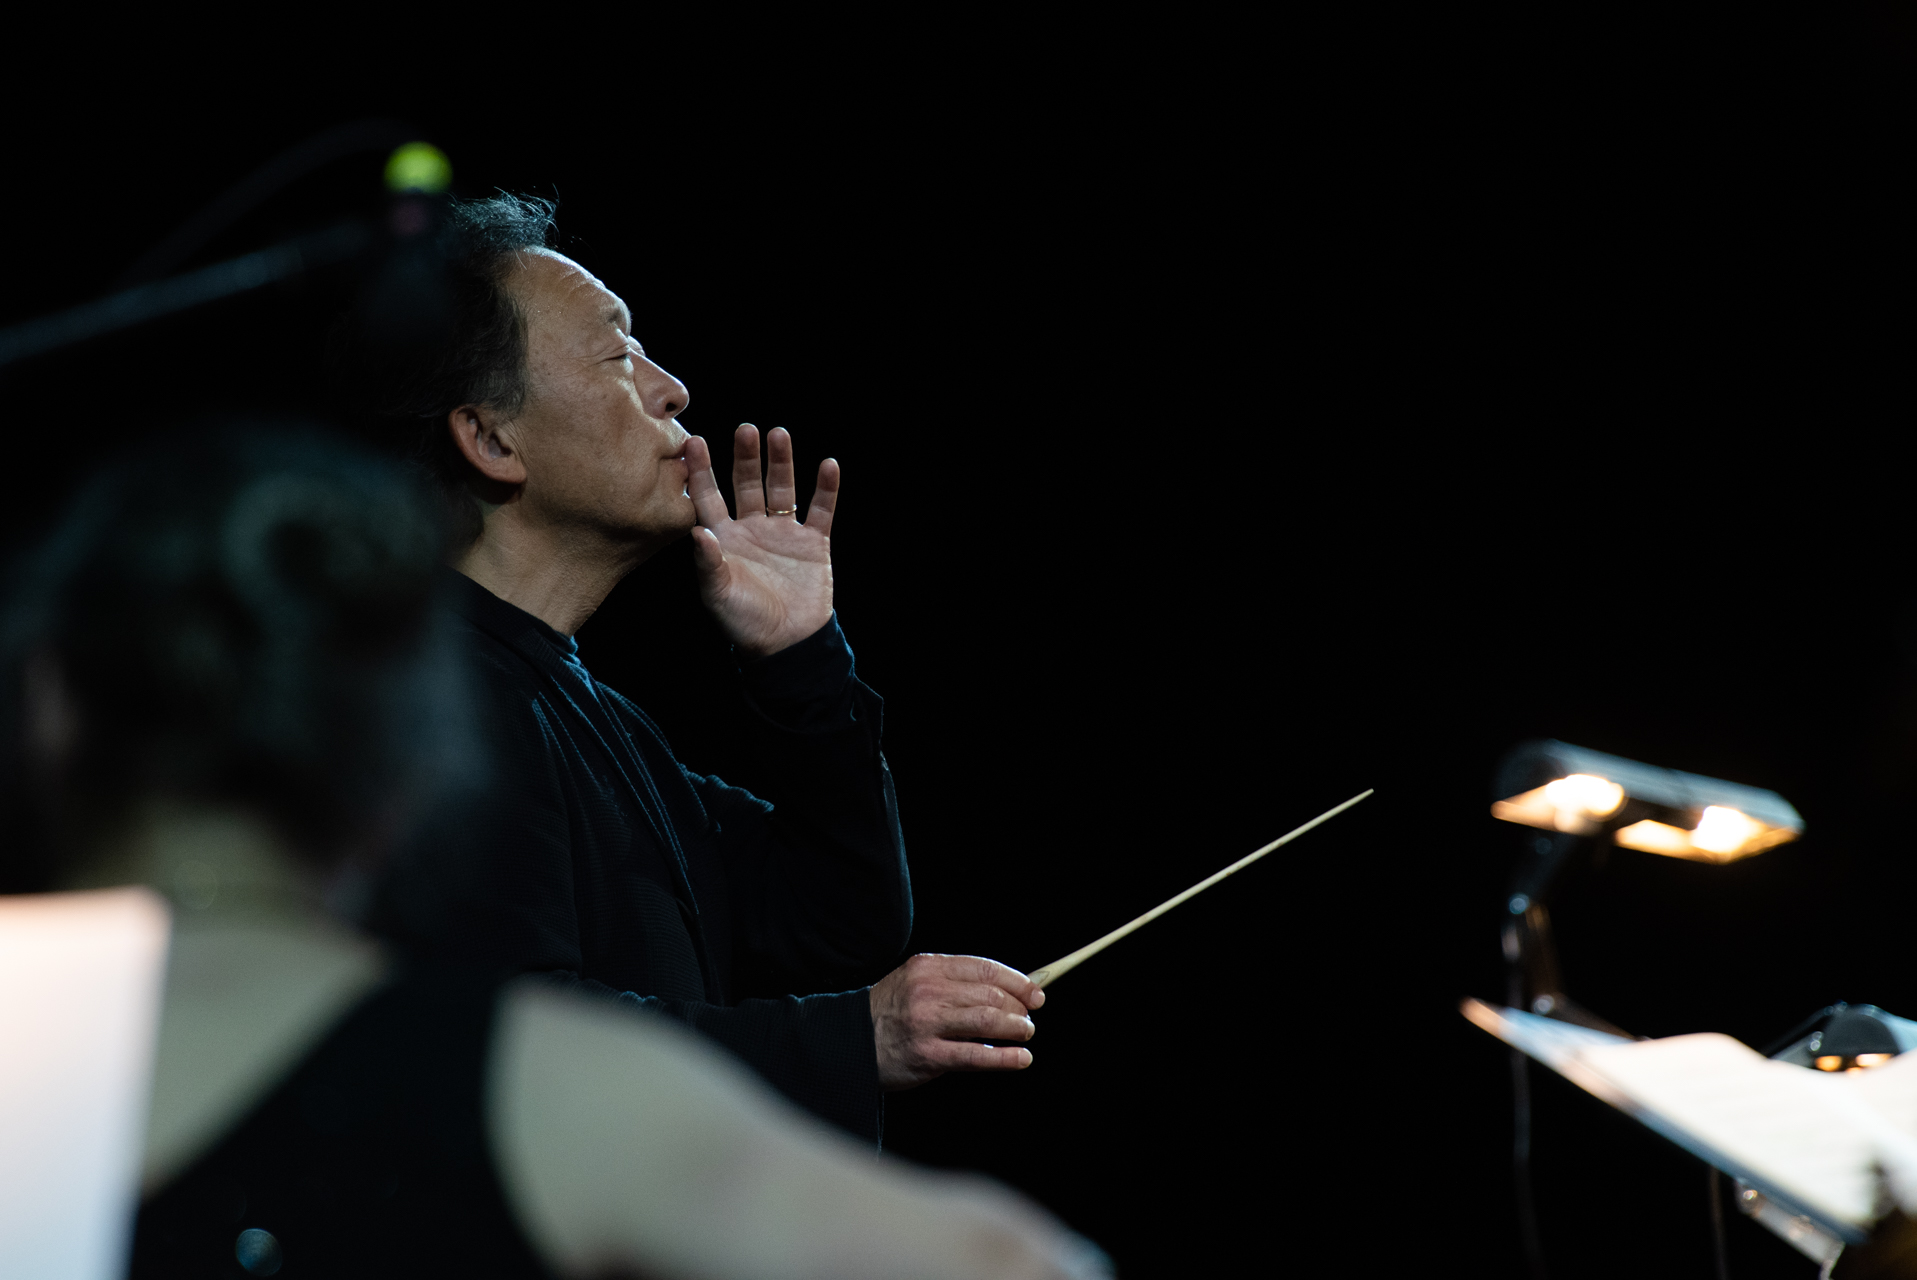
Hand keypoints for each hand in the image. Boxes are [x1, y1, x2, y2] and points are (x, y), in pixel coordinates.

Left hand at [685, 425, 837, 659]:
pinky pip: (821, 510)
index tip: (693, 442)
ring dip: (782, 463)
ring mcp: (784, 534)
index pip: (708, 496)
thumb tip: (696, 530)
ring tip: (779, 435)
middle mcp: (752, 529)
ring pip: (782, 489)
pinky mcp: (814, 543)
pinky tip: (828, 465)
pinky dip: (826, 489)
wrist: (788, 644)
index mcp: (724, 539)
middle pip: (747, 484)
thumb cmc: (744, 623)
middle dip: (746, 457)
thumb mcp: (718, 593)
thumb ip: (708, 562)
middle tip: (745, 430)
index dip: (701, 471)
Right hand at [870, 954, 1046, 1091]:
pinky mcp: (927, 1055)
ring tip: (1026, 1035)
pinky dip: (1005, 1057)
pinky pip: (975, 1055)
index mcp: (928, 967)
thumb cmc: (892, 1012)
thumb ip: (955, 982)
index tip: (1035, 993)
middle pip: (991, 995)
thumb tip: (1009, 990)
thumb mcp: (917, 981)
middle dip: (1018, 1008)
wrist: (851, 1042)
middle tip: (1028, 1019)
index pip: (985, 968)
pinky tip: (1021, 1059)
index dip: (1017, 981)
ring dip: (1016, 1028)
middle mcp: (928, 990)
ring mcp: (926, 1023)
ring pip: (987, 1021)